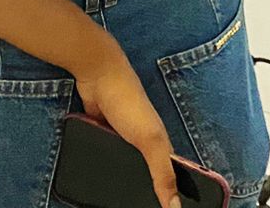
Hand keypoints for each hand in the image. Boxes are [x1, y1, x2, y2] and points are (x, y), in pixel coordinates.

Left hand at [75, 52, 179, 207]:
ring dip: (120, 177)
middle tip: (134, 206)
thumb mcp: (150, 141)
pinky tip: (96, 177)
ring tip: (113, 198)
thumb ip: (163, 174)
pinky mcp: (102, 132)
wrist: (98, 75)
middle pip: (146, 173)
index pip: (171, 176)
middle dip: (144, 189)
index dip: (173, 194)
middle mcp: (143, 141)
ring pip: (123, 165)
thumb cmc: (129, 102)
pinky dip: (102, 164)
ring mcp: (122, 137)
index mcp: (161, 144)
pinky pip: (104, 154)